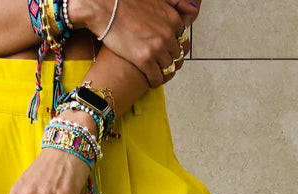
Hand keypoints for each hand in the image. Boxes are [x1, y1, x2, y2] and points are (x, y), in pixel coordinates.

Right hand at [71, 0, 196, 87]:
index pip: (183, 41)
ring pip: (168, 68)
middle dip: (171, 62)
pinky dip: (155, 81)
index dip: (176, 49)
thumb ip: (173, 6)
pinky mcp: (144, 60)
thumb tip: (192, 8)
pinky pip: (157, 78)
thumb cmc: (126, 2)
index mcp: (172, 19)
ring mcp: (157, 48)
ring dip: (164, 73)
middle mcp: (168, 34)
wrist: (105, 7)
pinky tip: (150, 81)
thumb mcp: (156, 0)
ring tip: (157, 74)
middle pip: (177, 56)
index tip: (169, 53)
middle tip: (163, 66)